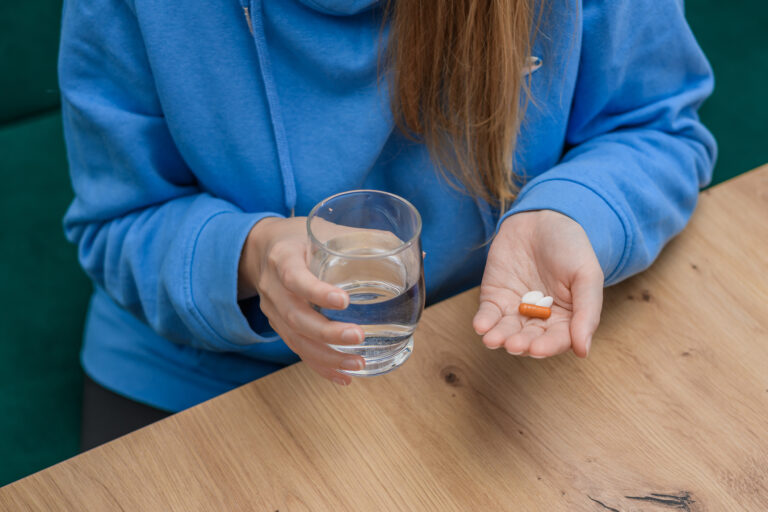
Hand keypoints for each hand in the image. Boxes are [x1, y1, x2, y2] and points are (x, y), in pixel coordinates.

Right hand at [238, 217, 364, 385]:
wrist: (263, 248)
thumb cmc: (301, 236)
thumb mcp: (327, 228)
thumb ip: (366, 239)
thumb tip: (418, 254)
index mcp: (283, 257)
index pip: (295, 277)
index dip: (316, 291)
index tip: (344, 301)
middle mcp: (272, 287)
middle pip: (295, 316)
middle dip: (326, 333)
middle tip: (358, 337)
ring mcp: (273, 309)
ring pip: (295, 339)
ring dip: (326, 356)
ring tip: (356, 365)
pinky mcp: (279, 325)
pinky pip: (298, 349)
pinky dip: (320, 366)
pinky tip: (342, 377)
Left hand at [473, 210, 603, 357]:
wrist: (541, 217)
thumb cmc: (570, 246)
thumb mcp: (587, 275)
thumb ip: (587, 312)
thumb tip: (583, 351)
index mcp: (566, 318)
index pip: (557, 340)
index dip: (548, 346)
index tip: (538, 348)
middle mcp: (539, 319)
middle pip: (529, 339)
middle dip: (521, 343)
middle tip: (514, 344)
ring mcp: (515, 309)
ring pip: (506, 331)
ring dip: (499, 338)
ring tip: (493, 340)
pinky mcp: (494, 297)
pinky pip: (488, 315)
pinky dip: (484, 322)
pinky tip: (481, 327)